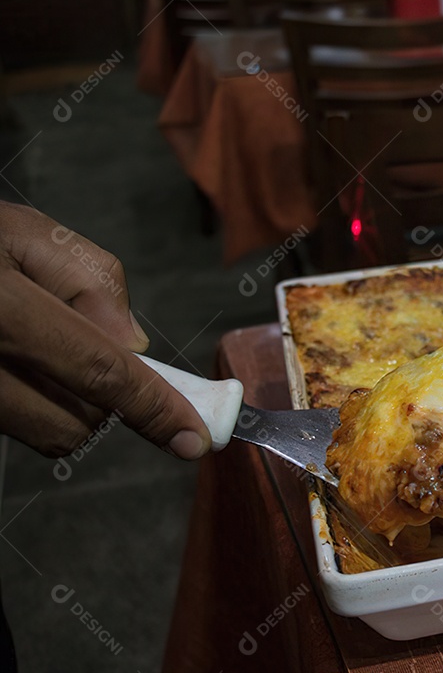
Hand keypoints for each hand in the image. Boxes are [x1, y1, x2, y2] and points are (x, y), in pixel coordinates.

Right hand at [0, 201, 210, 459]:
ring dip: (64, 403)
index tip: (194, 440)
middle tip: (79, 346)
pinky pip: (10, 426)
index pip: (98, 370)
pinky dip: (29, 404)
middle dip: (102, 398)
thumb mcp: (24, 232)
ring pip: (43, 433)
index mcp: (1, 311)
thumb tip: (133, 346)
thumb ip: (91, 282)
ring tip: (32, 346)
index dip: (153, 408)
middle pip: (75, 421)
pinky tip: (12, 360)